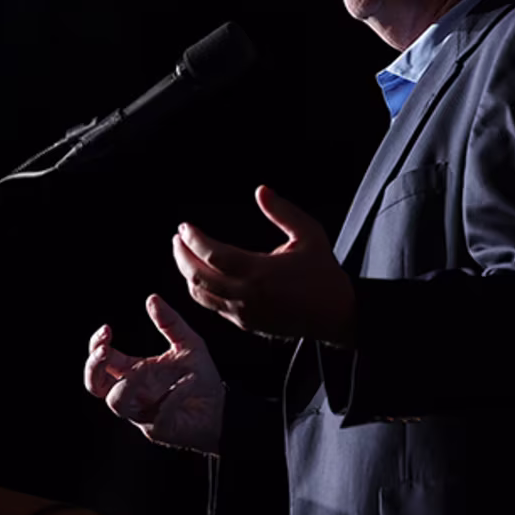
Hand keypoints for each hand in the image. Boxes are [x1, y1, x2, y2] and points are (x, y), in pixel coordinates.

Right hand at [83, 294, 223, 454]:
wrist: (223, 409)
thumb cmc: (200, 379)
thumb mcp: (188, 344)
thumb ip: (170, 323)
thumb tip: (151, 297)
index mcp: (134, 372)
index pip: (102, 362)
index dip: (97, 346)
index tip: (107, 329)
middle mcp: (133, 393)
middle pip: (95, 386)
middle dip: (93, 368)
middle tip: (104, 349)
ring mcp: (144, 414)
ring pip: (117, 403)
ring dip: (129, 383)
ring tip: (144, 368)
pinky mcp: (161, 429)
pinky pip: (159, 413)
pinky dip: (174, 394)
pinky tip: (192, 380)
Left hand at [172, 185, 356, 344]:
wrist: (336, 315)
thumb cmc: (324, 274)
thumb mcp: (309, 235)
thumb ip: (283, 212)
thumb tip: (261, 191)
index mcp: (261, 273)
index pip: (213, 255)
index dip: (194, 240)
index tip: (185, 227)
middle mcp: (247, 296)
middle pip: (198, 277)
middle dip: (182, 256)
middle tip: (178, 239)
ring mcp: (244, 313)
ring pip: (201, 295)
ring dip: (187, 273)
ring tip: (184, 254)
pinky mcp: (245, 323)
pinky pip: (213, 306)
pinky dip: (201, 289)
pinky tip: (202, 274)